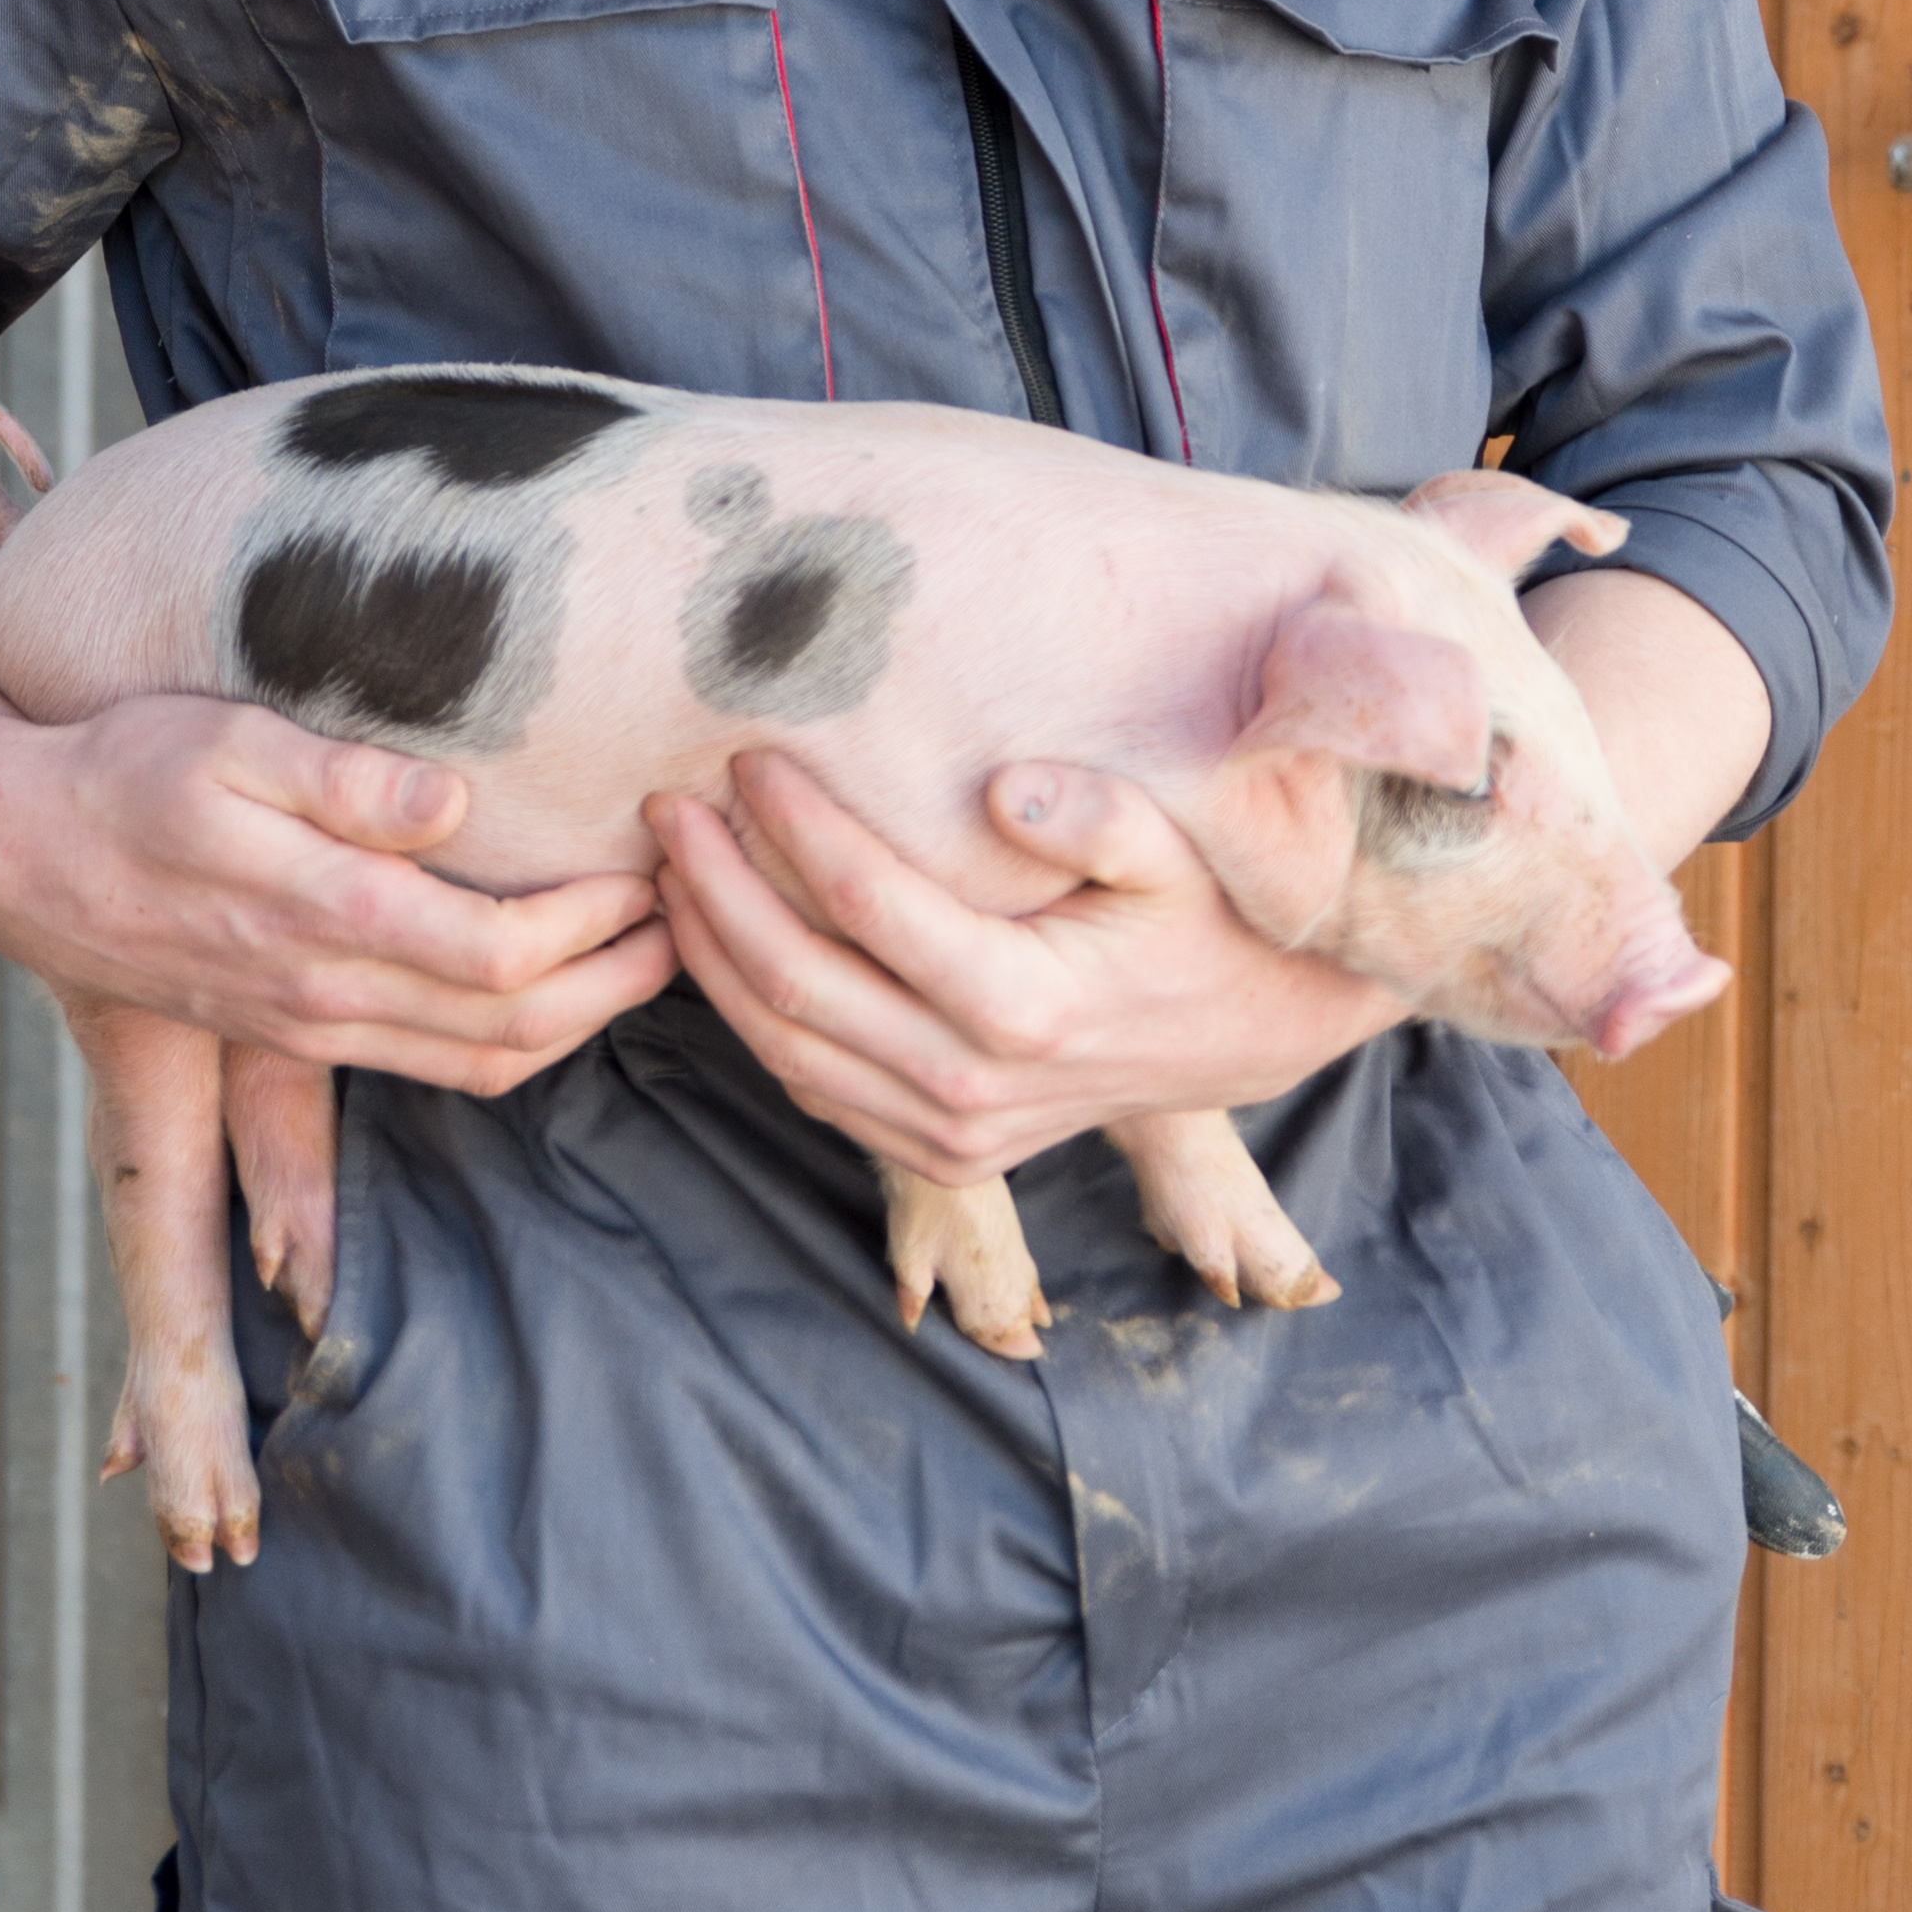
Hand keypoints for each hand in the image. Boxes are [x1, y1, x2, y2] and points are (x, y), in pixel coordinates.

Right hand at [0, 400, 665, 1101]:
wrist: (15, 845)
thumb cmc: (124, 770)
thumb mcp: (224, 742)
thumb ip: (343, 779)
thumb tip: (454, 802)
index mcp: (325, 917)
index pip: (505, 951)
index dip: (603, 920)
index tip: (663, 859)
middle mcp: (328, 991)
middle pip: (517, 1024)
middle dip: (626, 977)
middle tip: (704, 908)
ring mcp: (313, 1024)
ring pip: (484, 1062)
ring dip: (586, 1021)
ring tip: (662, 952)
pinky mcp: (299, 1030)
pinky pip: (436, 1066)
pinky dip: (520, 1041)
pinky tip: (564, 989)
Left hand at [648, 749, 1403, 1184]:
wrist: (1245, 1035)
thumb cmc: (1202, 921)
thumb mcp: (1177, 853)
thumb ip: (1100, 815)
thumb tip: (1002, 790)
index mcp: (1024, 1005)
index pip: (866, 903)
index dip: (794, 825)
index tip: (749, 758)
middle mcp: (972, 1085)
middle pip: (793, 983)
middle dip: (714, 887)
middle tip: (666, 810)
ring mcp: (951, 1132)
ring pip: (781, 1049)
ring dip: (709, 957)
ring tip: (669, 871)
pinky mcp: (941, 1153)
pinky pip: (812, 1090)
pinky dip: (751, 1021)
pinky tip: (721, 949)